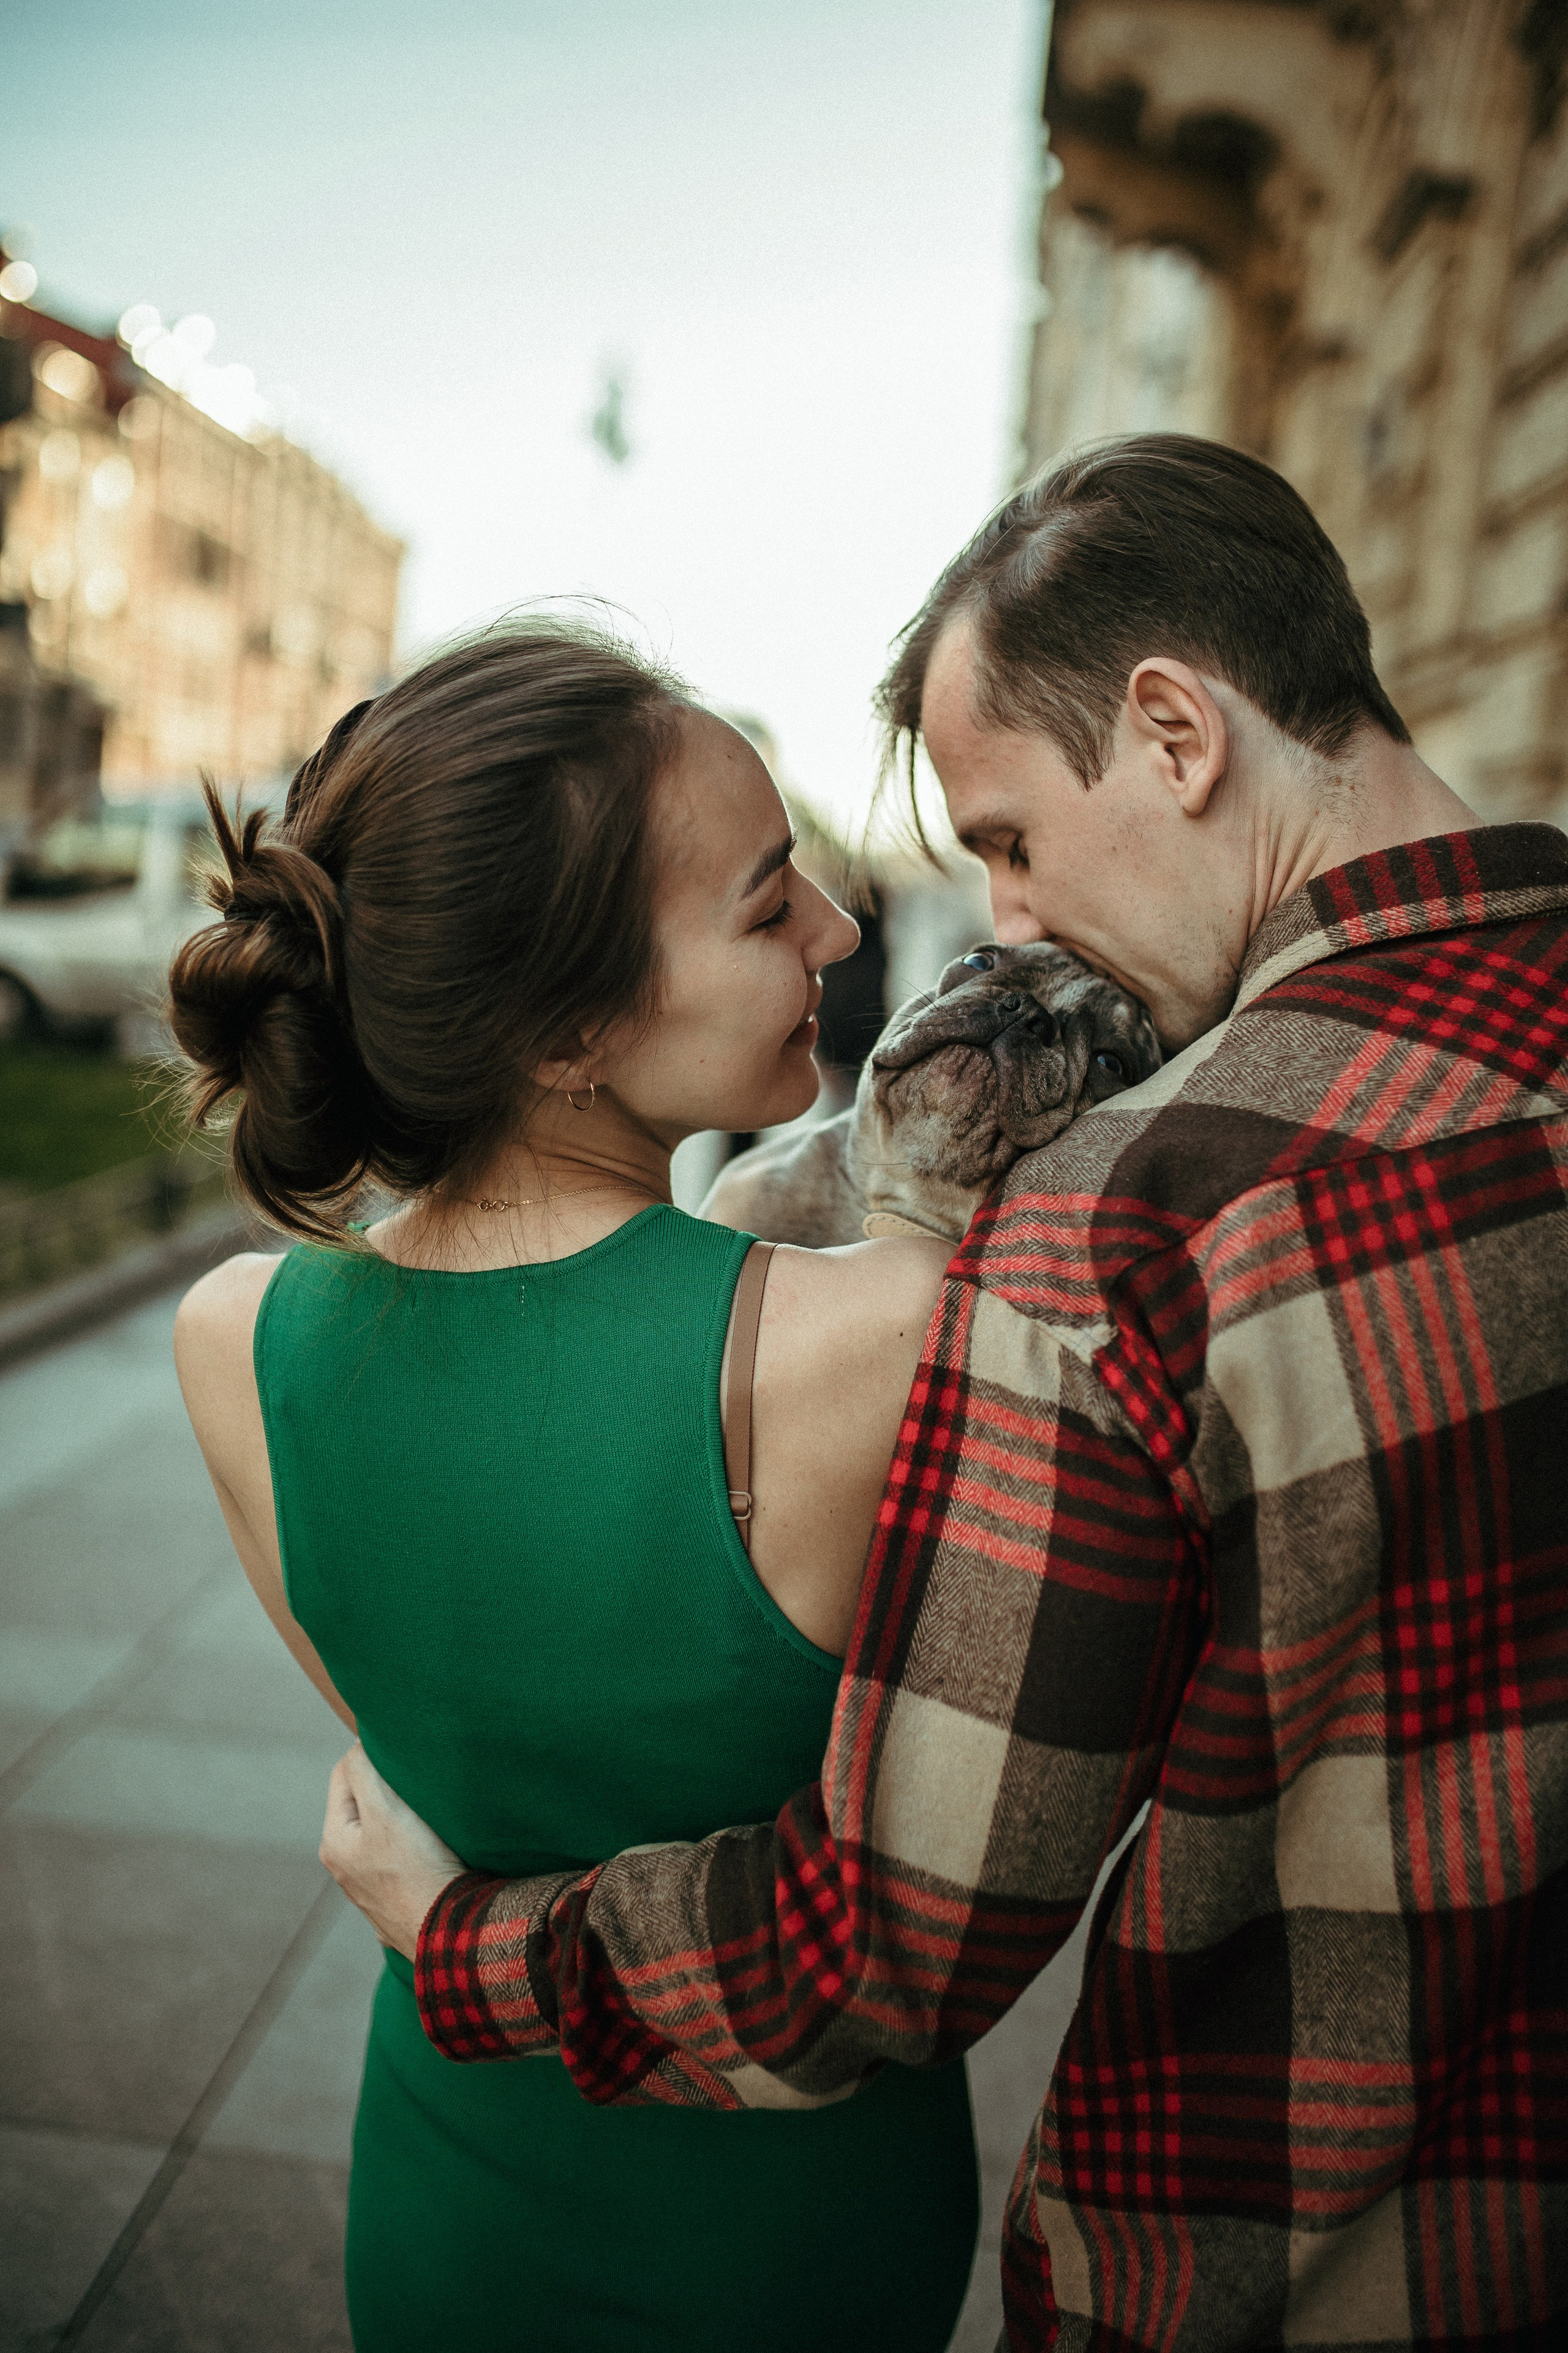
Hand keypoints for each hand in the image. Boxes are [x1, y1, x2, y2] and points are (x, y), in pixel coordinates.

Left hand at [320, 1742, 464, 1958]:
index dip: (371, 1754)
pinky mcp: (396, 1900)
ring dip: (401, 1815)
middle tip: (418, 1779)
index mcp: (334, 1840)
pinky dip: (414, 1843)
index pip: (344, 1774)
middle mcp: (344, 1866)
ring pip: (382, 1829)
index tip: (402, 1751)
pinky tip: (434, 1846)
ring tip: (428, 1812)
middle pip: (362, 1802)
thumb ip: (365, 1770)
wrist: (448, 1933)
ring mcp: (369, 1886)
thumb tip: (359, 1744)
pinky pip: (401, 1856)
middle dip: (386, 1786)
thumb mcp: (385, 1809)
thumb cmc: (416, 1869)